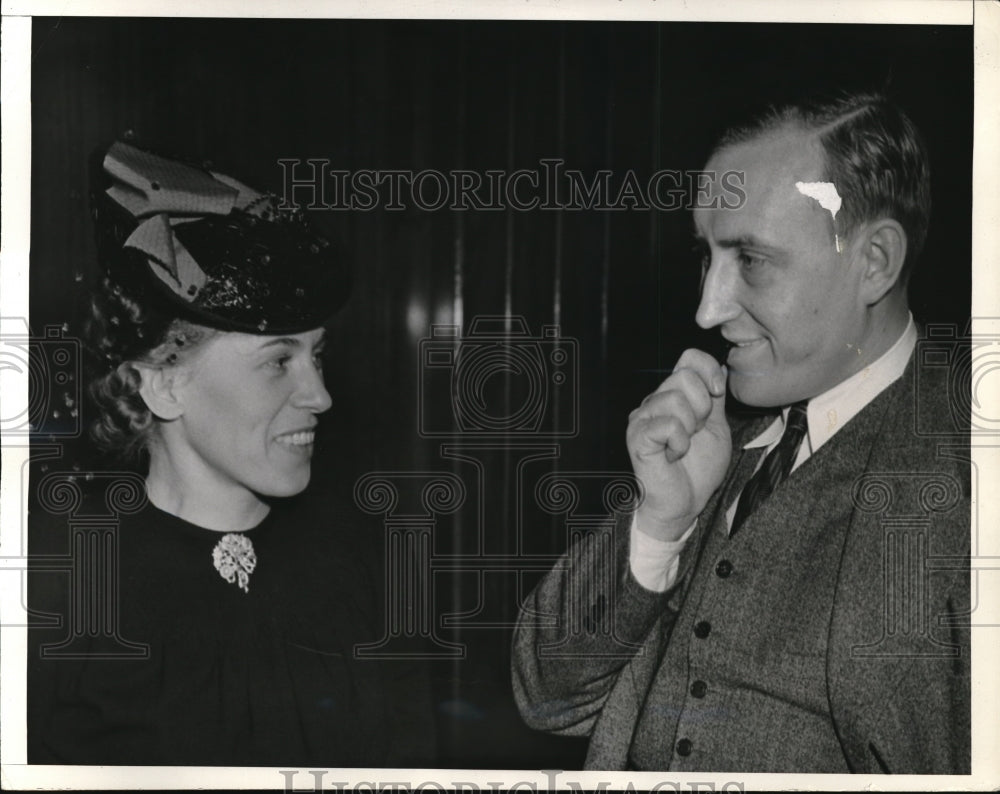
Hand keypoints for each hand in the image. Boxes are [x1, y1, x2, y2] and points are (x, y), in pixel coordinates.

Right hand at [626, 348, 731, 541]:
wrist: (683, 504)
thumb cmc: (697, 471)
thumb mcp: (716, 428)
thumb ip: (715, 399)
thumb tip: (721, 367)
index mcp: (673, 395)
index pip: (689, 358)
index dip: (709, 371)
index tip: (717, 394)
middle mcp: (654, 401)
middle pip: (685, 377)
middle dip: (703, 407)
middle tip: (696, 431)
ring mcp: (642, 417)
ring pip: (675, 400)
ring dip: (691, 428)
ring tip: (684, 445)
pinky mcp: (638, 436)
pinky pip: (668, 425)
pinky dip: (680, 443)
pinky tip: (674, 455)